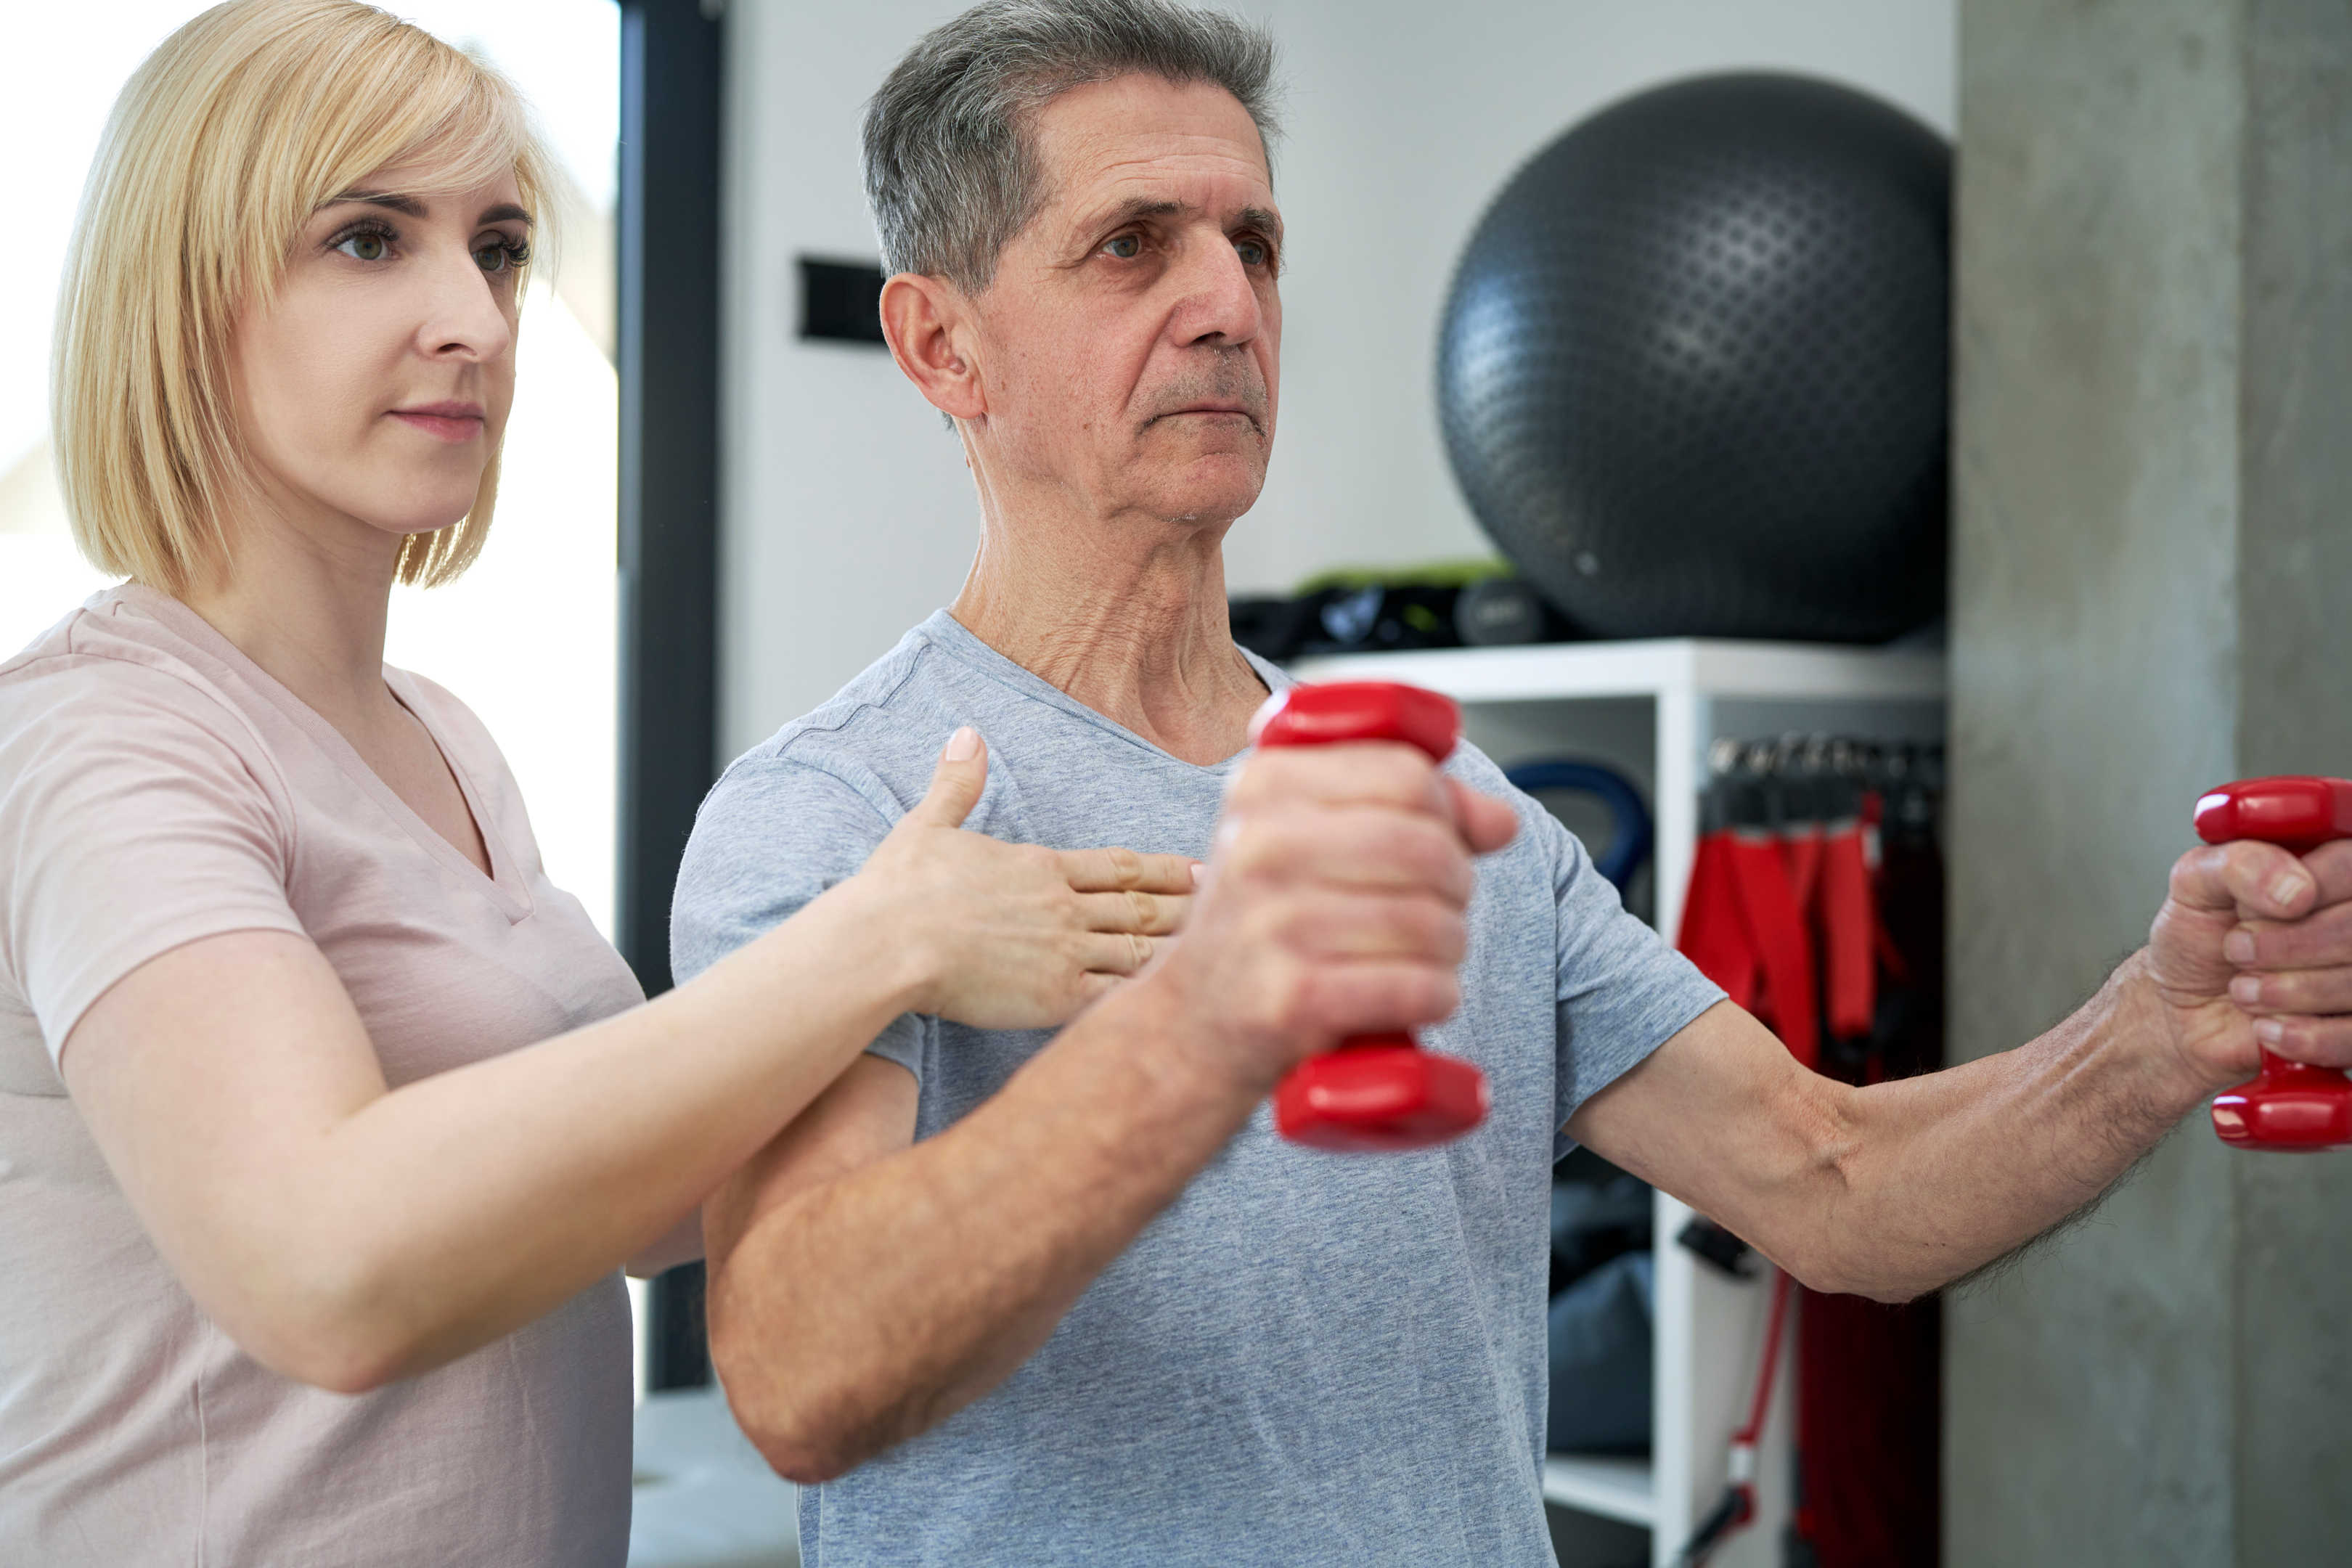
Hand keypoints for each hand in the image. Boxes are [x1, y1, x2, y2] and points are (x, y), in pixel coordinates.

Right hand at [858, 727, 1194, 1029]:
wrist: (889, 942)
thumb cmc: (899, 889)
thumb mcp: (928, 824)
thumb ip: (956, 783)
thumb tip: (965, 735)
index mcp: (1040, 867)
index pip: (1119, 866)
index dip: (1164, 869)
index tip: (1199, 868)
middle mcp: (1064, 906)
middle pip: (1141, 907)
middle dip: (1188, 908)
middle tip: (1231, 906)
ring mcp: (1066, 952)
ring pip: (1140, 951)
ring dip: (1181, 951)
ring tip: (1220, 952)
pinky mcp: (1056, 996)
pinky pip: (1118, 995)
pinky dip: (1153, 995)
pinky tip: (1182, 998)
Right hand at [1143, 741, 1518, 1093]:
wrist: (1191, 1025)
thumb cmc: (1264, 924)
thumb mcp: (1308, 839)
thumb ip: (1406, 810)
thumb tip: (1500, 820)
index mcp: (1264, 786)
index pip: (1405, 773)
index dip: (1447, 809)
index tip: (1438, 839)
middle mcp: (1259, 846)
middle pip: (1427, 846)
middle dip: (1456, 884)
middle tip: (1439, 907)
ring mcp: (1271, 924)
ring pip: (1431, 921)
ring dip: (1450, 946)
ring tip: (1423, 956)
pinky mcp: (1292, 1000)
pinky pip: (1417, 985)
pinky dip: (1437, 995)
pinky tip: (1417, 995)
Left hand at [2146, 838, 2351, 1085]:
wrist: (2183, 1007)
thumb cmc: (2200, 938)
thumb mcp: (2195, 884)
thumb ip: (2239, 864)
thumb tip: (2296, 890)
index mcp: (2329, 870)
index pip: (2348, 864)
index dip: (2298, 889)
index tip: (2247, 911)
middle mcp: (2351, 920)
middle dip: (2284, 945)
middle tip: (2238, 951)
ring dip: (2283, 991)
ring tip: (2244, 989)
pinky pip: (2351, 1036)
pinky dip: (2301, 1036)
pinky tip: (2265, 1026)